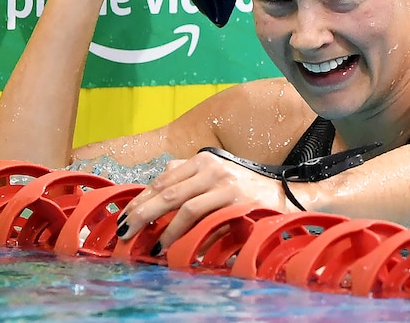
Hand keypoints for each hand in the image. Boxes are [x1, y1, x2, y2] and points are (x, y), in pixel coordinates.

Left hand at [115, 151, 295, 253]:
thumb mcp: (214, 175)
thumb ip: (186, 177)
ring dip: (163, 229)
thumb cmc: (244, 187)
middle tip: (125, 231)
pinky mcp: (237, 202)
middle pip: (167, 192)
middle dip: (142, 213)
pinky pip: (205, 221)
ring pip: (184, 207)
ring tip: (150, 245)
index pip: (163, 180)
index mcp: (202, 160)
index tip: (124, 216)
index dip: (140, 199)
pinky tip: (176, 247)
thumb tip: (150, 193)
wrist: (285, 193)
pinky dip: (186, 235)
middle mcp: (212, 169)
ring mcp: (225, 185)